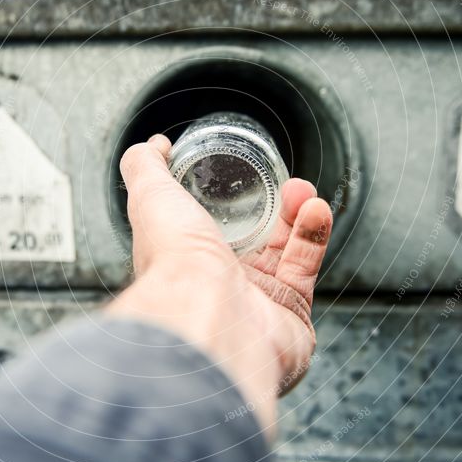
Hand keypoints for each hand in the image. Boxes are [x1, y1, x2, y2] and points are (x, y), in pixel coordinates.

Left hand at [108, 134, 332, 432]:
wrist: (210, 314)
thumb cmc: (175, 262)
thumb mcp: (150, 196)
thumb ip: (145, 167)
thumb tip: (151, 147)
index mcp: (186, 261)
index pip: (212, 227)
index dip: (231, 200)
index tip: (245, 173)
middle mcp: (220, 286)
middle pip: (255, 239)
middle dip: (273, 206)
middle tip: (283, 182)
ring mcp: (256, 302)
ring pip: (284, 252)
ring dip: (297, 216)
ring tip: (302, 192)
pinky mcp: (290, 315)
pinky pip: (305, 270)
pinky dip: (314, 237)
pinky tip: (315, 210)